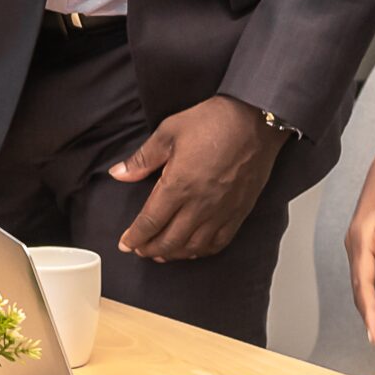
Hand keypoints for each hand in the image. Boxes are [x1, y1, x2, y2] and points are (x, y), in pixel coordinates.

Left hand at [106, 95, 284, 260]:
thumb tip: (119, 173)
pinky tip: (193, 249)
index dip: (135, 237)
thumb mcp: (168, 132)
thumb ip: (142, 159)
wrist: (255, 120)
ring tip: (161, 253)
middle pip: (170, 240)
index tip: (125, 244)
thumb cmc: (214, 122)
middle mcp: (200, 204)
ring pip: (193, 246)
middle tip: (139, 250)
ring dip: (174, 254)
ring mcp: (221, 211)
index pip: (150, 221)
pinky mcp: (239, 211)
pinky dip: (202, 251)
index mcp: (178, 185)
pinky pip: (219, 242)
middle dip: (150, 249)